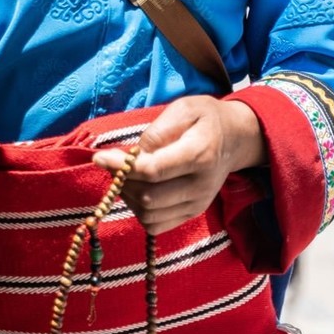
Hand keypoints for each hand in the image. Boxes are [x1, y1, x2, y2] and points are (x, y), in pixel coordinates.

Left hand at [94, 96, 265, 235]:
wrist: (235, 139)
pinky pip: (156, 224)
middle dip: (122, 181)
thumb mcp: (184, 109)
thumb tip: (134, 153)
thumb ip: (158, 130)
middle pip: (148, 197)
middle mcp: (200, 186)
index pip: (153, 171)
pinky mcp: (191, 214)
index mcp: (199, 155)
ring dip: (128, 196)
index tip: (99, 157)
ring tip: (124, 174)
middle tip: (111, 162)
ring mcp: (197, 204)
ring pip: (148, 214)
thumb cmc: (205, 119)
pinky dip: (138, 210)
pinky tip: (136, 189)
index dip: (122, 167)